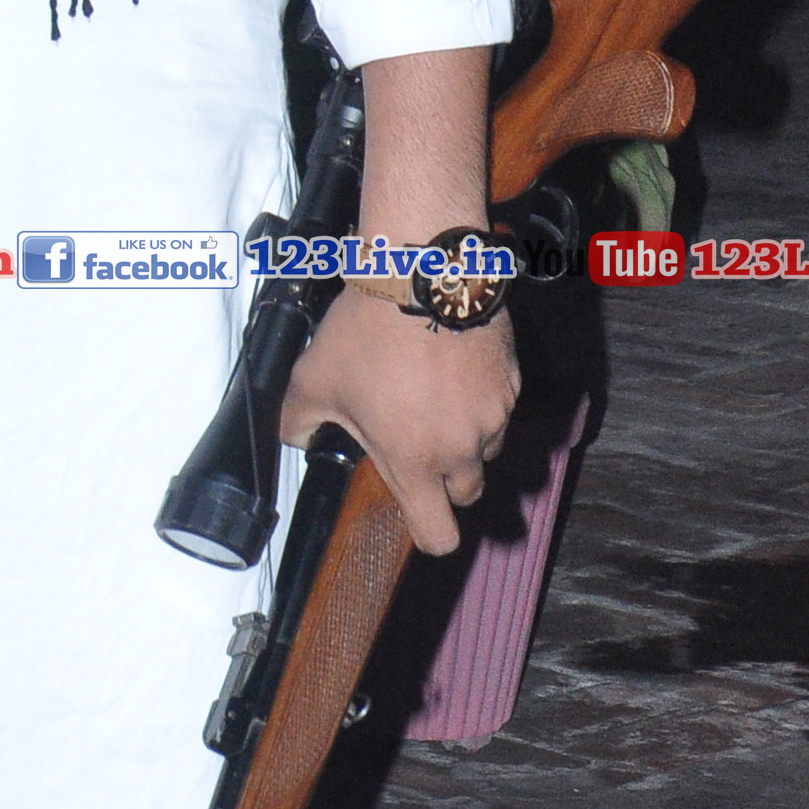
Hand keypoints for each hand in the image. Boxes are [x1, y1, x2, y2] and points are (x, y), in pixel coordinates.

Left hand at [279, 292, 517, 557]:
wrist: (421, 273)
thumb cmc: (366, 331)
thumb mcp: (312, 380)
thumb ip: (298, 423)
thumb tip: (296, 439)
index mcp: (415, 461)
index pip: (439, 535)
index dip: (430, 535)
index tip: (420, 516)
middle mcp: (462, 448)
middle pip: (466, 491)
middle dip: (445, 478)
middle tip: (416, 440)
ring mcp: (495, 414)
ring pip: (487, 447)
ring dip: (465, 436)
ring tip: (430, 396)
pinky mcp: (513, 381)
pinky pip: (500, 407)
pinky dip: (481, 398)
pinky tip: (451, 367)